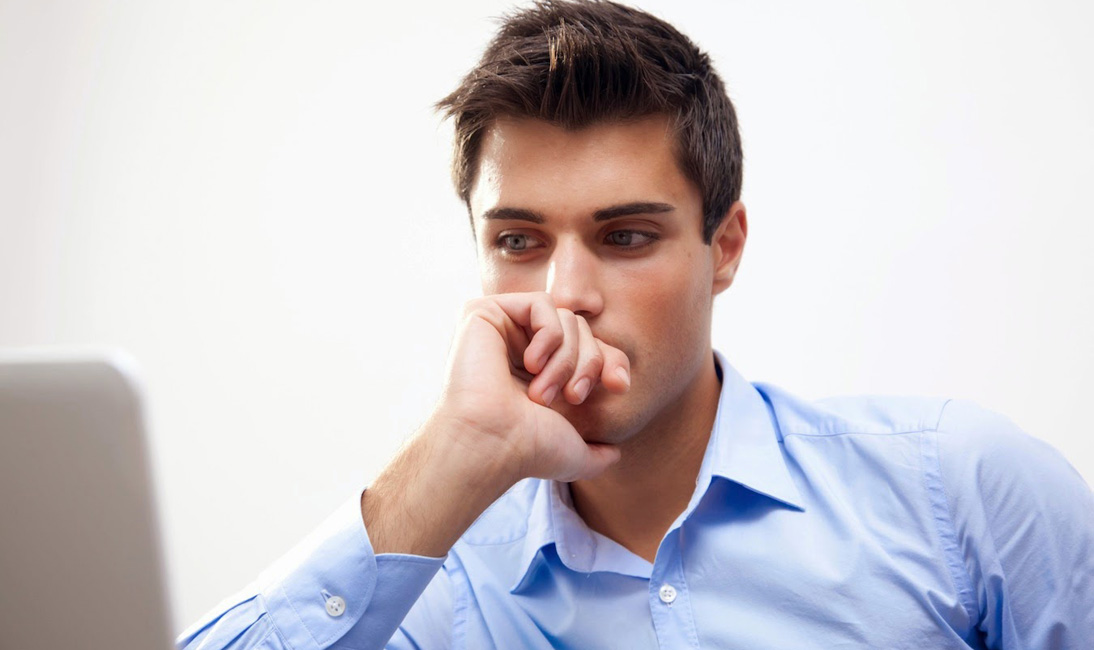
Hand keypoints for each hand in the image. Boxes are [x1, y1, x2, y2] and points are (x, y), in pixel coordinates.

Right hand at [438, 292, 630, 482]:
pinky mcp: (483, 313)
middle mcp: (517, 348)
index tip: (619, 387)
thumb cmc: (527, 452)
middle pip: (580, 330)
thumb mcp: (574, 453)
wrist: (492, 444)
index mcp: (536, 372)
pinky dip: (549, 334)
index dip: (610, 361)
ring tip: (543, 391)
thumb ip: (596, 454)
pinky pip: (541, 304)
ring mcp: (500, 329)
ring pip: (565, 318)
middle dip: (586, 364)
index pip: (587, 348)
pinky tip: (531, 364)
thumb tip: (614, 452)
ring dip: (566, 357)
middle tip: (572, 398)